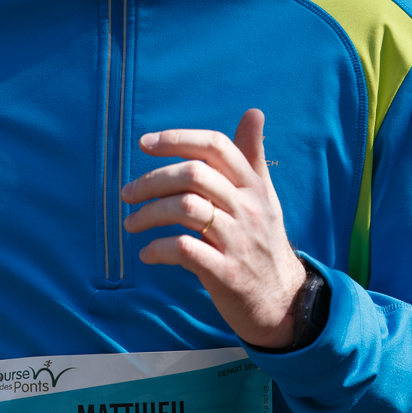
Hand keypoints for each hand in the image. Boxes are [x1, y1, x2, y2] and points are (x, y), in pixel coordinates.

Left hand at [121, 108, 305, 347]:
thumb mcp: (263, 197)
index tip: (144, 144)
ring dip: (149, 214)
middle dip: (153, 180)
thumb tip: (254, 112)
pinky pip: (185, 250)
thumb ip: (252, 156)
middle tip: (128, 193)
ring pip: (186, 208)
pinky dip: (159, 249)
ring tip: (131, 224)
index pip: (216, 147)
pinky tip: (148, 253)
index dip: (177, 139)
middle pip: (195, 174)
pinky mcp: (227, 273)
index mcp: (254, 186)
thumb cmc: (263, 242)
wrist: (282, 300)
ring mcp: (238, 241)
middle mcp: (247, 208)